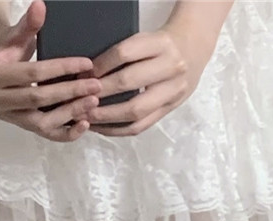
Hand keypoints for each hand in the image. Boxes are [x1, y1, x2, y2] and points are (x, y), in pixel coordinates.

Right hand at [0, 0, 101, 142]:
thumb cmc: (6, 48)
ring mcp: (8, 117)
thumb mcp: (15, 34)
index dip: (61, 68)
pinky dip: (65, 133)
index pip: (33, 73)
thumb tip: (40, 5)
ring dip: (70, 114)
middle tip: (96, 86)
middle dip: (69, 93)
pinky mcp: (19, 126)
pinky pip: (44, 134)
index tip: (87, 64)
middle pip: (38, 99)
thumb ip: (28, 24)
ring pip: (41, 123)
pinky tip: (84, 124)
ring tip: (93, 102)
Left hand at [86, 20, 215, 136]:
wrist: (192, 50)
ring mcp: (172, 91)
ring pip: (135, 111)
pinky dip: (117, 130)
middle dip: (100, 92)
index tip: (84, 74)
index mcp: (161, 43)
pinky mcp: (169, 110)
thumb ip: (123, 54)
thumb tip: (87, 74)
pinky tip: (101, 128)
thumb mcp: (146, 39)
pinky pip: (140, 126)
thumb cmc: (161, 45)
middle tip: (80, 99)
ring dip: (106, 116)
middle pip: (129, 82)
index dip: (101, 65)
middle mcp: (170, 67)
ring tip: (86, 117)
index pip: (124, 53)